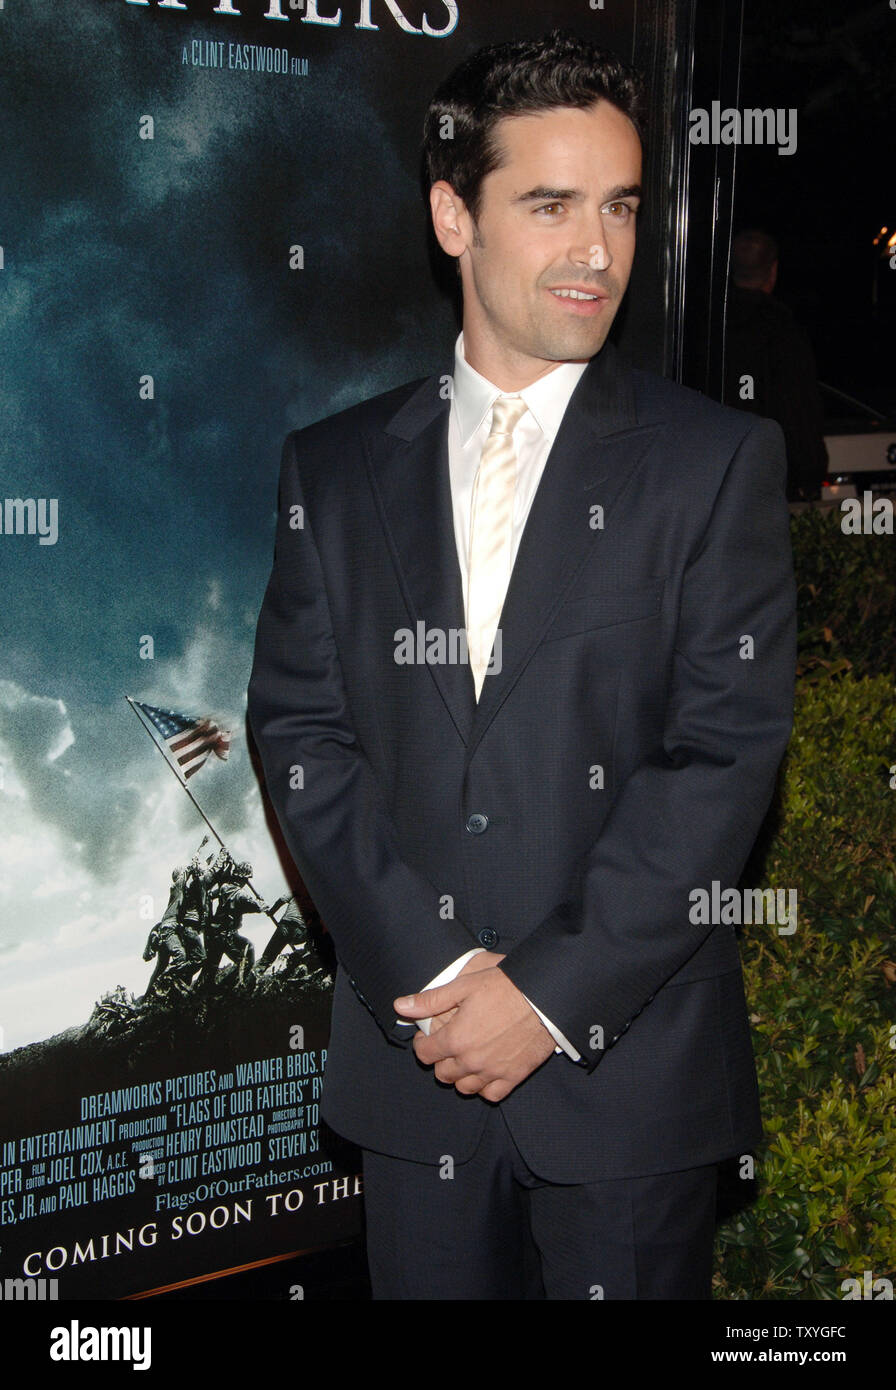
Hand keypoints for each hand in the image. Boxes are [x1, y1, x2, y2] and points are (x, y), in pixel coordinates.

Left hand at [394, 959, 555, 1101]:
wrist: (543, 996)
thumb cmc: (505, 986)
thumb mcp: (463, 986)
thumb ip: (430, 1001)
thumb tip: (400, 1006)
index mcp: (455, 1038)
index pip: (425, 1054)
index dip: (422, 1044)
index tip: (428, 1037)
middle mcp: (471, 1060)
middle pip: (442, 1074)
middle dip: (441, 1059)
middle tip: (449, 1045)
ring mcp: (493, 1072)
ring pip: (464, 1087)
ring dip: (460, 1075)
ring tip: (466, 1059)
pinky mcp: (513, 1076)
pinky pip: (491, 1094)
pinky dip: (485, 1087)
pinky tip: (486, 1072)